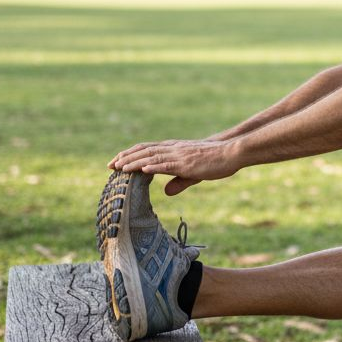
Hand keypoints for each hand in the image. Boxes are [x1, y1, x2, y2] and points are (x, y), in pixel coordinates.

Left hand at [110, 139, 240, 194]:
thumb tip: (166, 192)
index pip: (146, 150)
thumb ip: (179, 181)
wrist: (231, 152)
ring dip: (134, 161)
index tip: (116, 163)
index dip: (130, 155)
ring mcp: (179, 155)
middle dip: (125, 158)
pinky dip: (154, 166)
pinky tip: (143, 169)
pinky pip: (168, 164)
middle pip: (144, 151)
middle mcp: (173, 149)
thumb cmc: (215, 161)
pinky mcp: (187, 163)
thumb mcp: (193, 173)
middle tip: (110, 166)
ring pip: (152, 157)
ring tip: (119, 167)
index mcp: (173, 149)